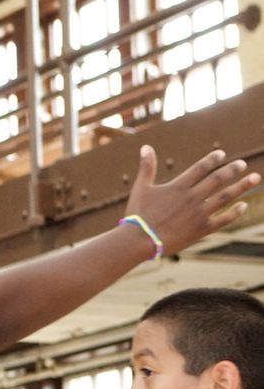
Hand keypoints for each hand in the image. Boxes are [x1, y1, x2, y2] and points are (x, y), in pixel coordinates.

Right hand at [122, 145, 258, 255]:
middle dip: (232, 170)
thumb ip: (146, 167)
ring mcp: (198, 213)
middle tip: (242, 164)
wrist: (139, 241)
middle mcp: (192, 197)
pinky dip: (235, 212)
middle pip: (217, 179)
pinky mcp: (201, 229)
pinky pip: (223, 219)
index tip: (221, 154)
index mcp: (178, 187)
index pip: (200, 168)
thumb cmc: (137, 215)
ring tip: (255, 178)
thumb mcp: (140, 189)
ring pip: (225, 196)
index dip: (212, 159)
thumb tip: (146, 147)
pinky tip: (244, 205)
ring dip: (242, 186)